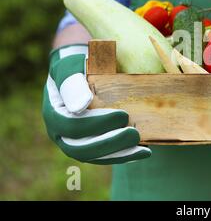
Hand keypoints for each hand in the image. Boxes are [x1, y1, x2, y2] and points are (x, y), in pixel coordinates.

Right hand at [42, 44, 150, 164]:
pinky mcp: (89, 148)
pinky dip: (124, 156)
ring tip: (141, 146)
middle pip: (80, 148)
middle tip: (134, 134)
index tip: (123, 114)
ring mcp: (73, 143)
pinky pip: (104, 157)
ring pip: (93, 157)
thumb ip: (73, 84)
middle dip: (110, 142)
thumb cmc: (76, 67)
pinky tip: (143, 151)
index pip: (70, 124)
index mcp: (53, 112)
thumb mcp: (70, 67)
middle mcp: (59, 133)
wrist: (81, 73)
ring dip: (118, 153)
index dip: (96, 123)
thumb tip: (81, 106)